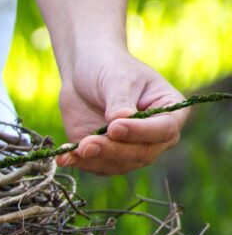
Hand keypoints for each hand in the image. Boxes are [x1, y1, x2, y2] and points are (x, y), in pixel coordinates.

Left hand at [55, 46, 186, 174]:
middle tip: (88, 143)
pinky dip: (78, 162)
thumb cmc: (109, 68)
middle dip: (114, 150)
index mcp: (170, 112)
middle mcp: (154, 137)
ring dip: (95, 159)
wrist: (84, 73)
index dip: (140, 132)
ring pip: (117, 165)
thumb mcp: (117, 78)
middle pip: (142, 154)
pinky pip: (93, 166)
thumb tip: (120, 122)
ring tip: (75, 148)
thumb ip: (120, 101)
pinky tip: (63, 157)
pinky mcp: (103, 155)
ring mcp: (129, 149)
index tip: (115, 127)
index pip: (164, 130)